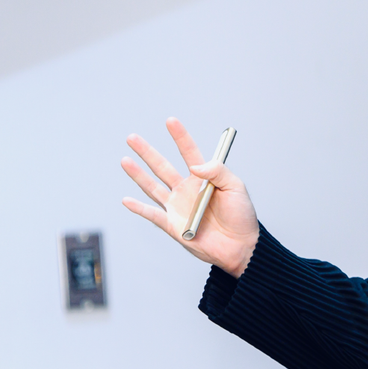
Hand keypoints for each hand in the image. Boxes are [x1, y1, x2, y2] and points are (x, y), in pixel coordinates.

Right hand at [120, 117, 260, 276]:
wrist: (240, 247)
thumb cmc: (241, 217)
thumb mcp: (236, 187)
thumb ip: (217, 171)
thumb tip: (195, 165)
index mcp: (202, 179)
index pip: (188, 152)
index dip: (179, 137)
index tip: (171, 121)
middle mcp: (186, 190)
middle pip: (162, 167)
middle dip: (147, 152)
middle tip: (132, 138)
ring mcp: (177, 207)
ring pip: (152, 187)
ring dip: (138, 174)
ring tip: (125, 160)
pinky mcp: (173, 225)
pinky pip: (152, 215)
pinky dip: (139, 208)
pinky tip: (126, 200)